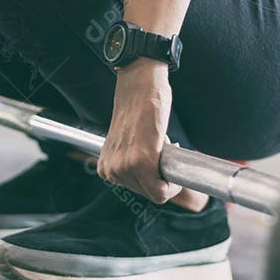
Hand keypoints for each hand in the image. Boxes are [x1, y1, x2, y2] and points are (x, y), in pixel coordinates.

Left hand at [96, 59, 180, 204]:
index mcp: (106, 169)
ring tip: (161, 145)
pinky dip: (173, 180)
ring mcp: (125, 168)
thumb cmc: (136, 111)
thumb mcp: (126, 144)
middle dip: (162, 175)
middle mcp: (112, 172)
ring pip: (158, 193)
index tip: (159, 159)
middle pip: (149, 193)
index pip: (138, 191)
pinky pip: (162, 191)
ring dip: (168, 172)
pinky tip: (168, 148)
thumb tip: (154, 180)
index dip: (155, 177)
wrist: (138, 86)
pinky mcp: (141, 162)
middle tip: (163, 149)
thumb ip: (132, 163)